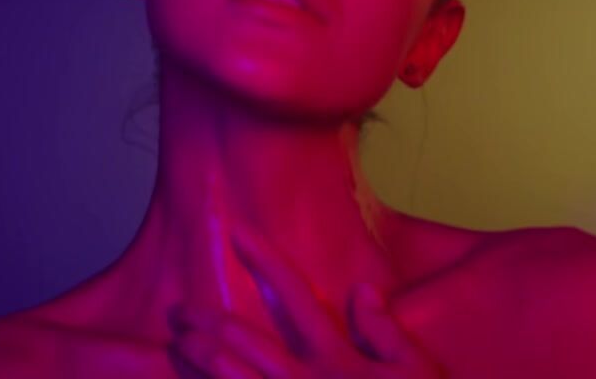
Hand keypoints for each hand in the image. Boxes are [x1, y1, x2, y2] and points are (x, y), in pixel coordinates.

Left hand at [166, 226, 445, 377]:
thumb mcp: (418, 373)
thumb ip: (385, 331)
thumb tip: (360, 288)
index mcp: (335, 362)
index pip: (295, 299)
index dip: (266, 262)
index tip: (237, 232)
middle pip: (243, 342)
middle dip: (207, 321)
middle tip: (177, 310)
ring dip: (198, 362)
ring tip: (177, 345)